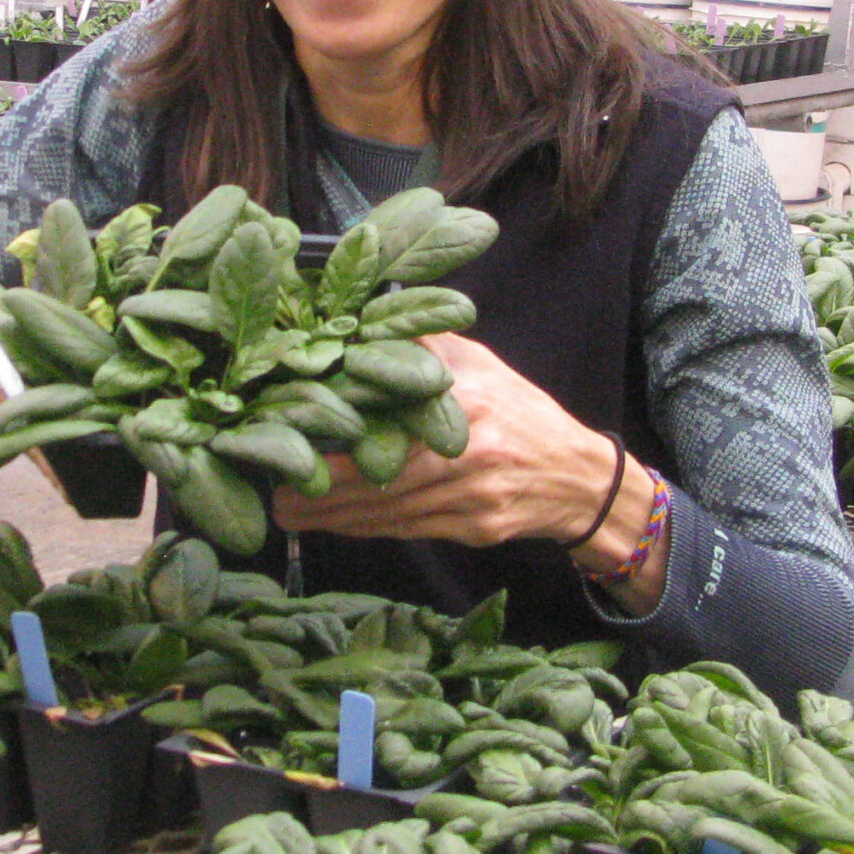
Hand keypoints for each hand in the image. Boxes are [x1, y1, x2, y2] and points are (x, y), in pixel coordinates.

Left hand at [269, 334, 615, 547]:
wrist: (576, 476)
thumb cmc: (518, 411)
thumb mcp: (479, 362)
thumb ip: (425, 343)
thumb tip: (363, 323)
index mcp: (468, 401)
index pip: (391, 417)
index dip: (340, 433)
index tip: (295, 435)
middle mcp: (470, 450)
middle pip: (380, 476)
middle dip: (324, 491)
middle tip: (277, 494)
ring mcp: (472, 495)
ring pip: (388, 511)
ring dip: (335, 518)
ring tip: (291, 514)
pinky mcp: (474, 529)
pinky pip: (407, 531)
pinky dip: (367, 529)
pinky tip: (337, 526)